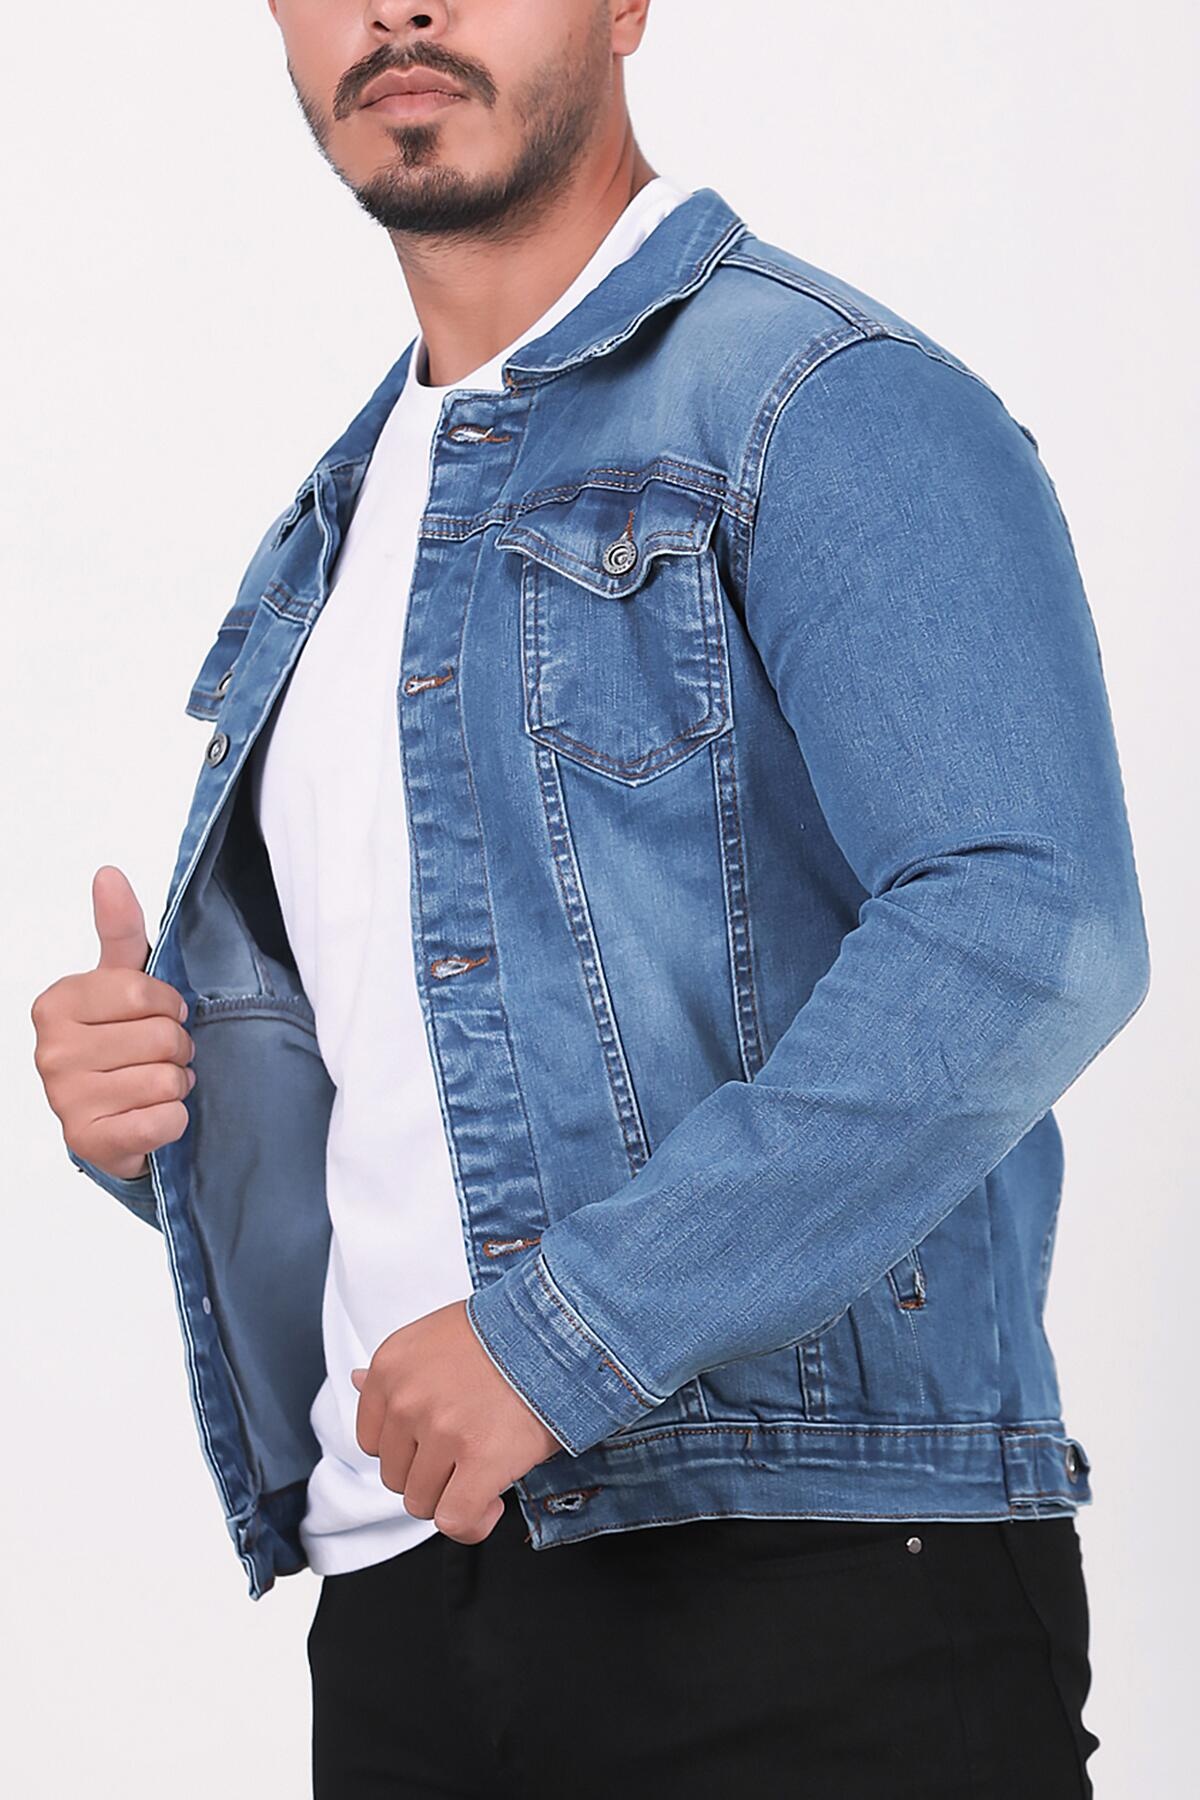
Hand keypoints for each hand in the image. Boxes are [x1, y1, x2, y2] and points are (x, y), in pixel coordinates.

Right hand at [31, 865, 193, 1180]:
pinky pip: (164, 1122)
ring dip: (177, 1084)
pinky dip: (174, 1120)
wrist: (110, 1120)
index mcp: (56, 1004)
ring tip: (155, 1084)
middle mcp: (50, 1051)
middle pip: (161, 1038)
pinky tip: (151, 1116)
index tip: (160, 1015)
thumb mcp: (121, 983)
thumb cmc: (119, 1042)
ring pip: (167, 1081)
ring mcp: (65, 1100)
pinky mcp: (88, 1143)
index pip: (143, 992)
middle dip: (178, 1049)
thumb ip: (121, 931)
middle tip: (161, 1057)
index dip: (170, 1006)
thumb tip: (109, 874)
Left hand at [350, 1298, 564, 1543]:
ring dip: (454, 1494)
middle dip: (432, 1472)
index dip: (409, 1447)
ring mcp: (442, 1430)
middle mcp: (407, 1399)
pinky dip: (473, 1523)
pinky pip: (455, 1520)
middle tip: (472, 1446)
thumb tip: (354, 1379)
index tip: (438, 1438)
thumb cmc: (507, 1331)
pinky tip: (494, 1502)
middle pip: (396, 1475)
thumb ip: (398, 1370)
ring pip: (422, 1502)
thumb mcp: (438, 1336)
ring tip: (487, 1466)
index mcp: (391, 1366)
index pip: (372, 1440)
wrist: (564, 1325)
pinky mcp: (480, 1459)